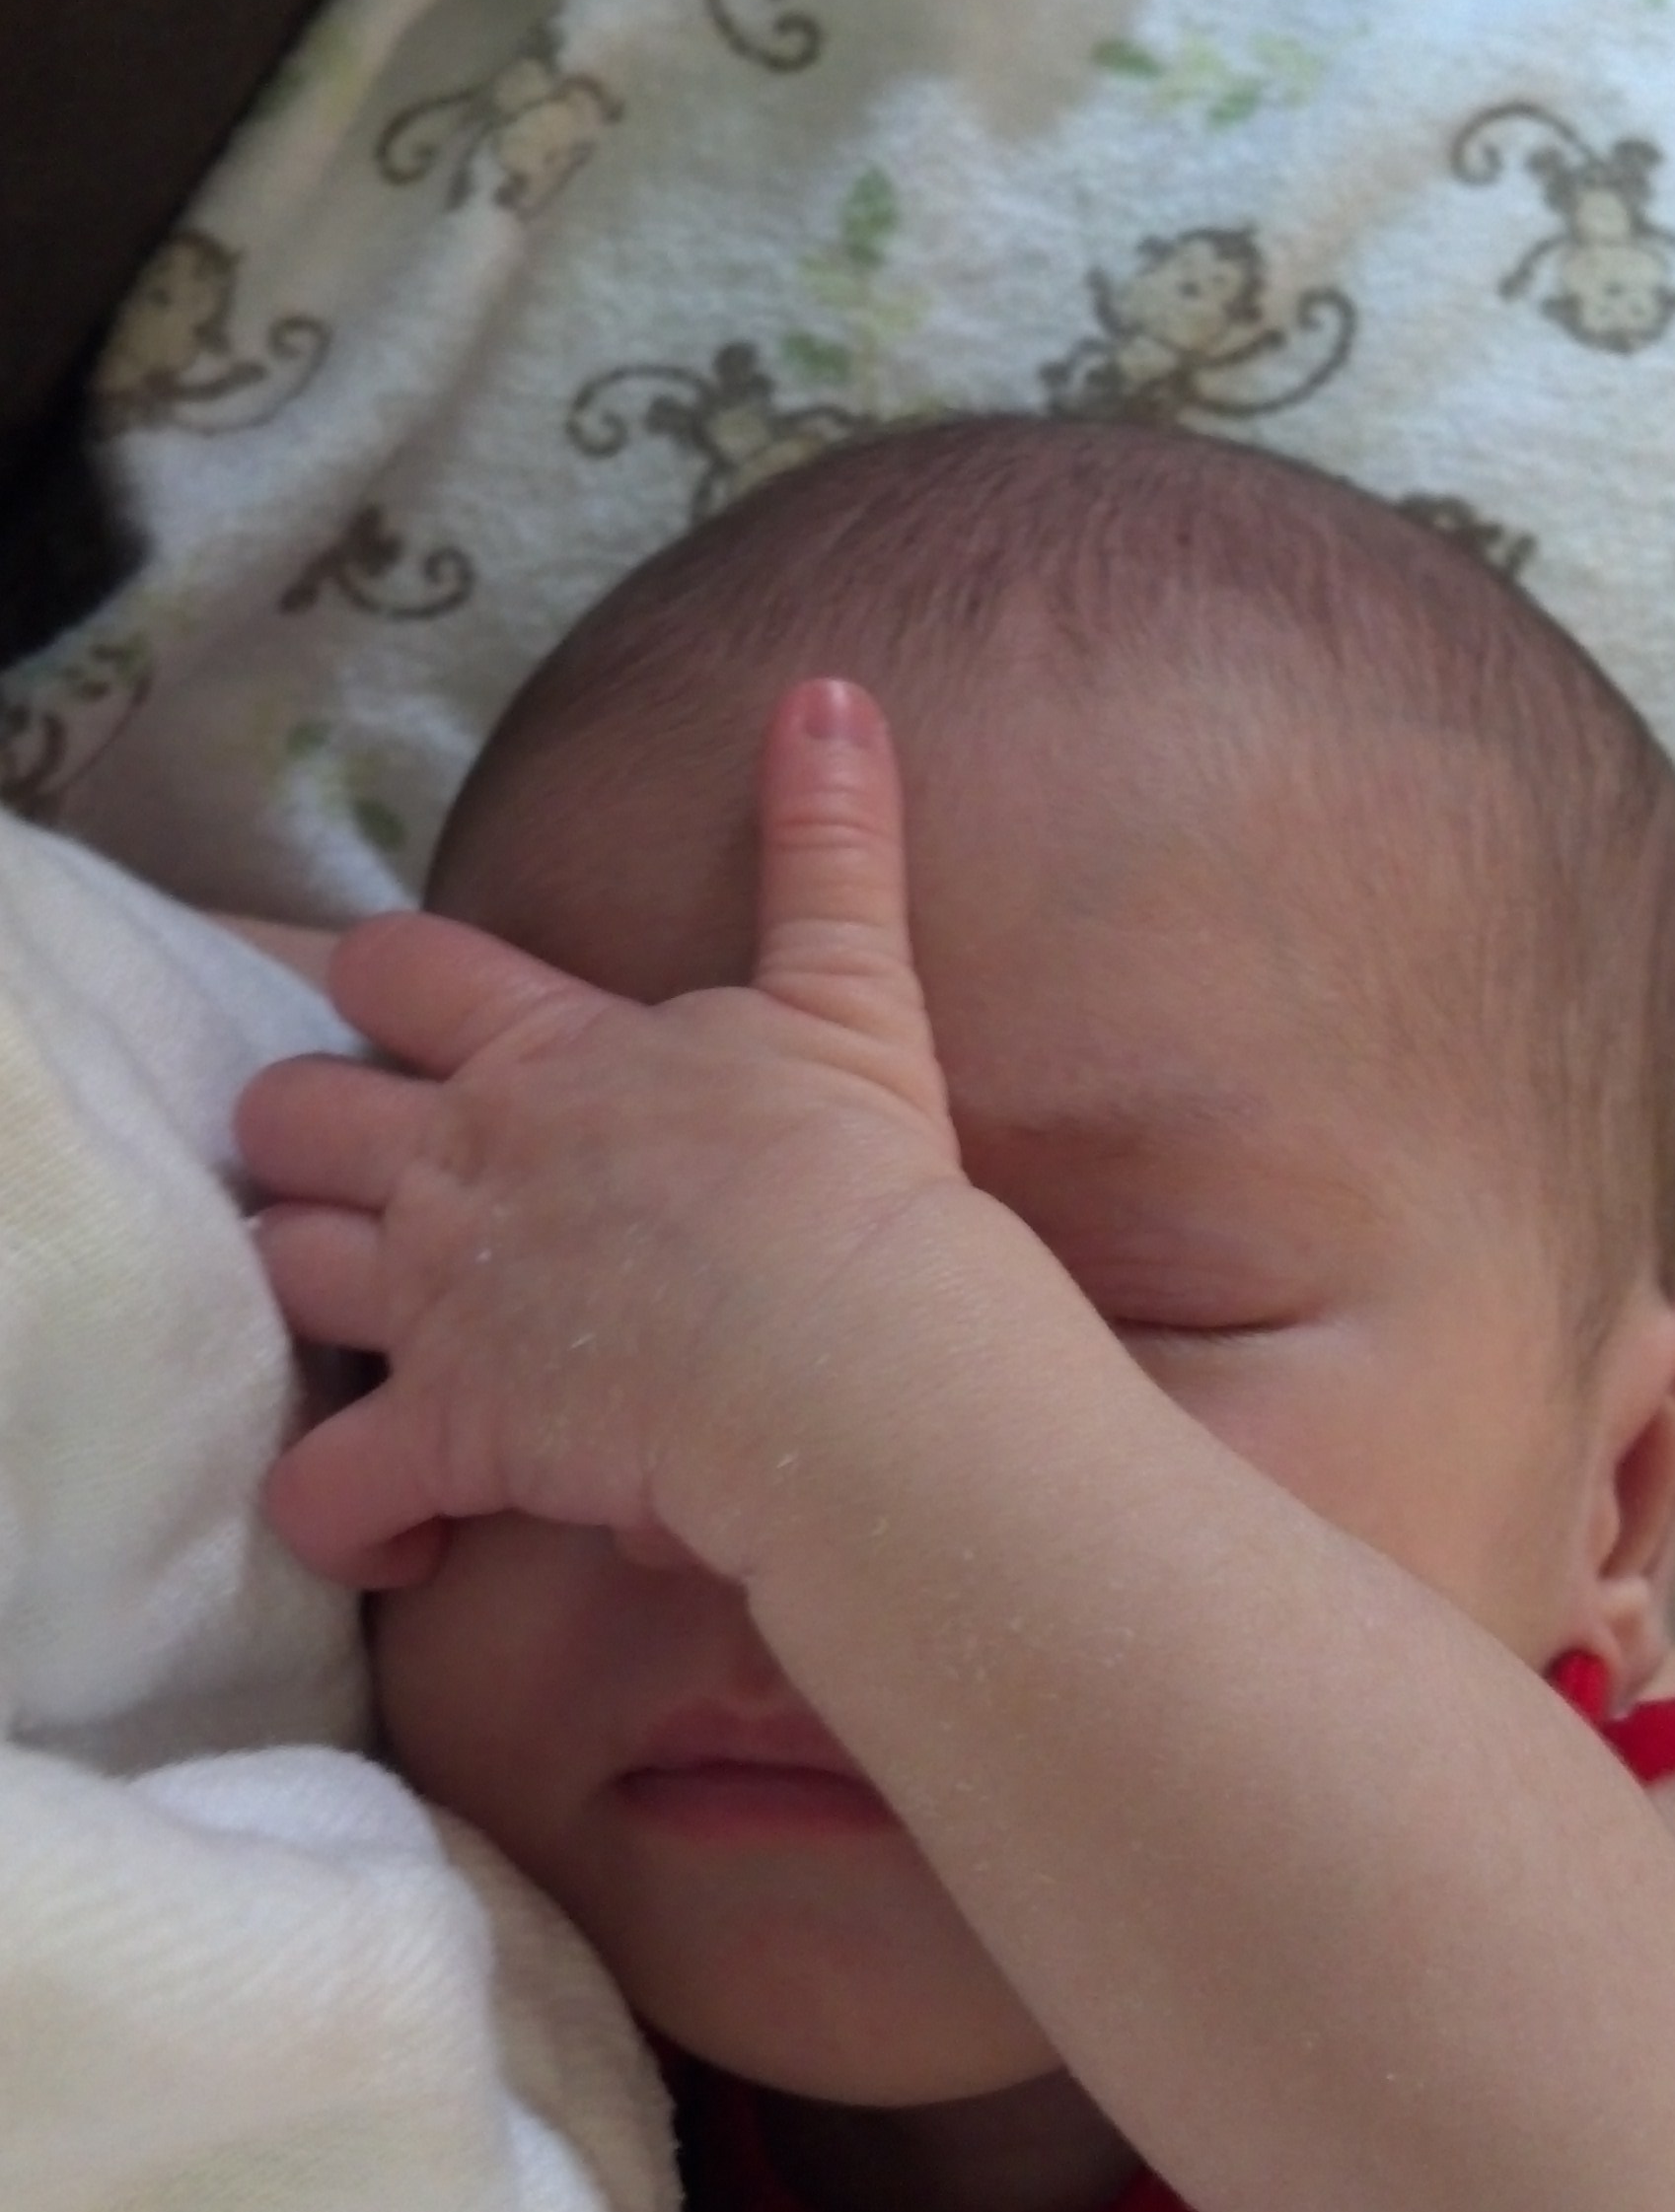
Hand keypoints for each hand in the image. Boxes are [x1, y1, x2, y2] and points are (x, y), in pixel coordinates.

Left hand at [239, 679, 967, 1587]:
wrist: (853, 1351)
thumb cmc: (855, 1178)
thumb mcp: (850, 990)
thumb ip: (829, 844)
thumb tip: (834, 692)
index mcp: (546, 1057)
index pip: (397, 973)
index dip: (381, 991)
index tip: (414, 1030)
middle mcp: (463, 1163)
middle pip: (295, 1113)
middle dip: (309, 1139)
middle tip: (373, 1182)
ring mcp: (441, 1298)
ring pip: (281, 1269)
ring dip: (308, 1295)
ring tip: (369, 1333)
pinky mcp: (450, 1431)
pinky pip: (327, 1485)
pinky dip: (345, 1507)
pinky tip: (404, 1518)